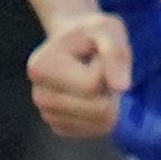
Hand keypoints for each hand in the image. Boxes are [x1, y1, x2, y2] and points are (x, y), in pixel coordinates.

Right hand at [24, 11, 129, 141]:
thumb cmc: (91, 33)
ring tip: (96, 81)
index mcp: (41, 68)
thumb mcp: (108, 29)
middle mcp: (39, 96)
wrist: (73, 43)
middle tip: (100, 70)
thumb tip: (121, 88)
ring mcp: (48, 114)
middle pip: (98, 108)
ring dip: (109, 100)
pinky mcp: (61, 127)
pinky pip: (97, 130)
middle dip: (111, 88)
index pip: (91, 85)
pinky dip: (105, 114)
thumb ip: (116, 53)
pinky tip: (94, 97)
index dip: (107, 68)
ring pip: (100, 122)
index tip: (97, 55)